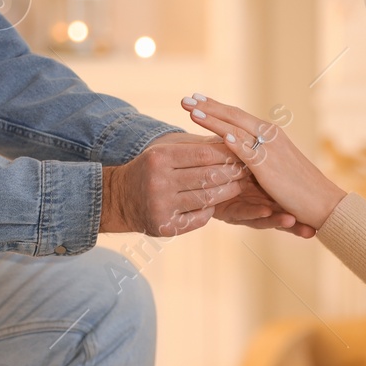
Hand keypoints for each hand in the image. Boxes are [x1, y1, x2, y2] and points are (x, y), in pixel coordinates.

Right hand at [99, 133, 244, 236]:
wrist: (118, 199)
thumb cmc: (150, 169)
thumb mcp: (166, 150)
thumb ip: (196, 146)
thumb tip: (232, 139)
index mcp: (160, 158)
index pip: (203, 154)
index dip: (227, 154)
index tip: (242, 152)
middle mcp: (159, 182)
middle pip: (208, 177)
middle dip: (232, 173)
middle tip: (248, 170)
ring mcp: (162, 207)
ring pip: (207, 198)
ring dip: (228, 192)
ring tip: (239, 186)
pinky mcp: (165, 226)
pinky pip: (199, 218)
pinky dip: (210, 210)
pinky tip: (216, 203)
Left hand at [179, 95, 346, 230]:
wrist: (323, 201)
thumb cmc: (298, 187)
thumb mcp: (275, 165)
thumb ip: (258, 155)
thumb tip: (239, 151)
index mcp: (270, 133)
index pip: (238, 115)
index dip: (216, 106)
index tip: (196, 98)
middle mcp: (270, 135)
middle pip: (234, 116)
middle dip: (208, 106)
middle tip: (185, 98)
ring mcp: (270, 149)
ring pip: (237, 129)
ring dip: (213, 119)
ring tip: (191, 111)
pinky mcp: (270, 167)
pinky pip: (248, 152)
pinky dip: (234, 143)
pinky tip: (219, 137)